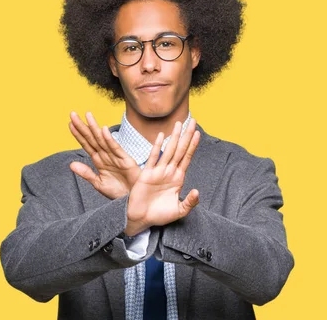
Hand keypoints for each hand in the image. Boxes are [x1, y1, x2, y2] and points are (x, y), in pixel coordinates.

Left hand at [68, 112, 140, 198]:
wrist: (133, 201)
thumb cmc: (119, 192)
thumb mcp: (99, 183)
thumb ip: (86, 173)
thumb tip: (71, 164)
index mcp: (99, 161)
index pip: (86, 144)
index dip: (78, 134)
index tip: (70, 123)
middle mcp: (106, 156)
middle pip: (92, 138)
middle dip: (83, 126)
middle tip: (72, 113)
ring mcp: (116, 157)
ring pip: (102, 140)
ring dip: (94, 128)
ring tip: (87, 115)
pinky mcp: (126, 160)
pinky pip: (116, 149)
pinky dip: (110, 140)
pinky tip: (103, 130)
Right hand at [125, 119, 200, 235]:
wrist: (142, 219)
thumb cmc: (159, 215)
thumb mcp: (179, 211)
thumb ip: (190, 202)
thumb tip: (197, 191)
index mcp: (178, 178)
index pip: (187, 158)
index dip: (193, 145)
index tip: (198, 132)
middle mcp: (169, 172)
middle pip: (180, 149)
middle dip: (186, 135)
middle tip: (192, 120)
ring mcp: (158, 172)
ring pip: (169, 150)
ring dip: (175, 137)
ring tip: (179, 123)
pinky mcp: (147, 174)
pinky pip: (153, 158)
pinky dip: (157, 147)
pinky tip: (161, 136)